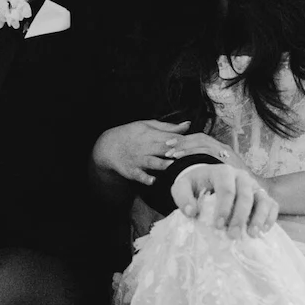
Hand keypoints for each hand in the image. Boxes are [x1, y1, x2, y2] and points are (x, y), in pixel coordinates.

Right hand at [91, 120, 224, 186]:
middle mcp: (145, 147)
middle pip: (162, 149)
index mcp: (150, 134)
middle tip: (189, 156)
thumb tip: (188, 124)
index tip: (195, 145)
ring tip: (172, 166)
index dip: (181, 141)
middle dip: (175, 152)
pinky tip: (153, 181)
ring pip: (152, 162)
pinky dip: (145, 178)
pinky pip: (139, 175)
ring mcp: (138, 160)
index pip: (169, 137)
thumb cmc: (132, 134)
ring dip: (162, 164)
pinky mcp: (132, 171)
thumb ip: (168, 127)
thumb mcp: (147, 126)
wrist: (109, 146)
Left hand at [170, 161, 278, 238]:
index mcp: (222, 172)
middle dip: (240, 216)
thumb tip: (192, 212)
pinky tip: (263, 231)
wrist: (208, 180)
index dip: (224, 207)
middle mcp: (241, 177)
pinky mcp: (262, 195)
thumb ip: (182, 197)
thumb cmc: (196, 185)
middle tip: (232, 235)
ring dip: (259, 217)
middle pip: (246, 195)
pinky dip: (270, 217)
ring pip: (263, 199)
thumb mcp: (182, 187)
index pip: (226, 188)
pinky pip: (272, 205)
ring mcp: (254, 186)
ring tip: (252, 234)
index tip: (218, 226)